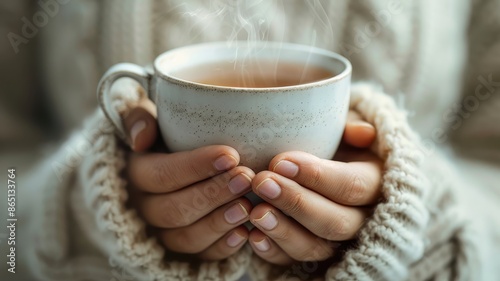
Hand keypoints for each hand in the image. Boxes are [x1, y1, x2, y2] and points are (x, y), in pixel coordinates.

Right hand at [122, 99, 253, 259]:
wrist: (163, 174)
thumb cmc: (163, 139)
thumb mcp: (147, 119)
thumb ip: (138, 116)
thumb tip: (140, 139)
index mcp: (134, 174)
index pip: (161, 175)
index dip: (195, 167)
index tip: (231, 155)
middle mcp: (143, 209)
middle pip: (174, 210)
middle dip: (213, 194)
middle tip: (246, 177)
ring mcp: (161, 234)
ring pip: (186, 238)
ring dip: (218, 223)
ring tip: (248, 206)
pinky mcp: (181, 252)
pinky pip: (199, 257)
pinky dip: (222, 247)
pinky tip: (244, 233)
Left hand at [248, 111, 382, 264]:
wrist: (322, 166)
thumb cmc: (332, 141)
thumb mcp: (344, 127)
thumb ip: (353, 125)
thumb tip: (362, 132)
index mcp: (374, 183)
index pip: (353, 186)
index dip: (318, 176)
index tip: (281, 162)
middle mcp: (361, 218)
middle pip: (336, 222)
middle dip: (297, 203)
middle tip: (262, 182)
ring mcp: (337, 242)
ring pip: (317, 247)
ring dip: (284, 231)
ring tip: (255, 212)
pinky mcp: (313, 256)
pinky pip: (294, 262)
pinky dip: (273, 252)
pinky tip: (253, 237)